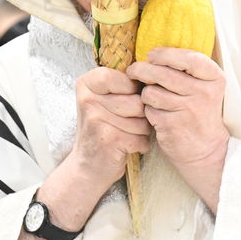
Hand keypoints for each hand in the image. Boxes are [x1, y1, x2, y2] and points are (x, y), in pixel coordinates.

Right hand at [62, 66, 151, 202]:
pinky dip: (140, 145)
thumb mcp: (103, 100)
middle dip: (140, 115)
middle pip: (138, 100)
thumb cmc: (102, 128)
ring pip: (143, 119)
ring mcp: (97, 120)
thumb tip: (153, 73)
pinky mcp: (108, 139)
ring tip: (125, 134)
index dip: (134, 90)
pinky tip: (126, 147)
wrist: (87, 166)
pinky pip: (142, 137)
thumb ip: (121, 84)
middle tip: (124, 123)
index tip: (127, 100)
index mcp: (87, 84)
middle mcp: (88, 99)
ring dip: (141, 130)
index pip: (125, 76)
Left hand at [127, 47, 229, 208]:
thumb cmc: (200, 111)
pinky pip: (149, 109)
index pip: (188, 57)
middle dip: (142, 69)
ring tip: (152, 98)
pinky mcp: (172, 125)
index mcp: (214, 78)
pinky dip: (148, 110)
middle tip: (134, 70)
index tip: (151, 55)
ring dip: (146, 94)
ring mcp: (188, 110)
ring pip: (151, 91)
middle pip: (161, 73)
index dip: (165, 54)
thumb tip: (152, 52)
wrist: (206, 149)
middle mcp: (203, 93)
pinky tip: (157, 114)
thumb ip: (187, 68)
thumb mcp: (205, 86)